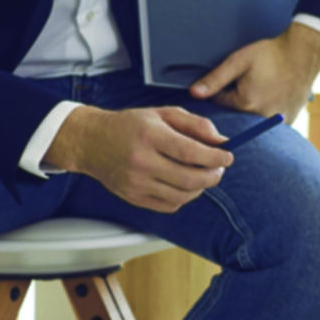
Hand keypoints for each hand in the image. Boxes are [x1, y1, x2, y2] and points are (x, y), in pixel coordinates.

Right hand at [50, 106, 235, 213]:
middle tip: (220, 168)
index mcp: (150, 136)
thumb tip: (222, 141)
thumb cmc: (130, 125)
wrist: (91, 141)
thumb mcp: (163, 113)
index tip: (229, 156)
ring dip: (201, 188)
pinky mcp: (132, 197)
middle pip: (189, 178)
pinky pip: (169, 205)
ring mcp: (135, 183)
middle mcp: (141, 162)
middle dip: (213, 175)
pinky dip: (184, 197)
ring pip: (182, 195)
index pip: (190, 152)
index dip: (215, 157)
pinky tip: (184, 184)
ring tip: (203, 175)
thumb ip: (196, 124)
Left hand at [192, 22, 319, 117]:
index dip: (221, 91)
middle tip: (248, 84)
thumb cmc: (270, 54)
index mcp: (245, 103)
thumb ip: (214, 79)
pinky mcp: (290, 120)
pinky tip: (272, 99)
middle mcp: (261, 117)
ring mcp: (278, 121)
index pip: (219, 104)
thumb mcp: (238, 61)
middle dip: (236, 103)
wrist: (304, 53)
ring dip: (252, 111)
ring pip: (252, 122)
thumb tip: (193, 94)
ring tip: (261, 90)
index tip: (231, 80)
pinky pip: (270, 126)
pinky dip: (266, 116)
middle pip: (235, 116)